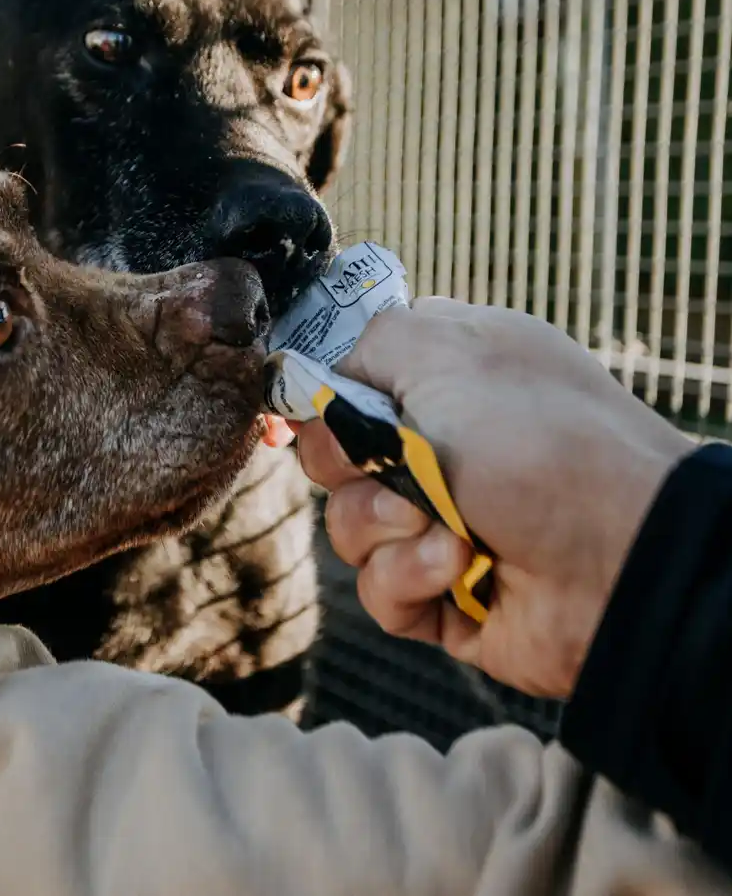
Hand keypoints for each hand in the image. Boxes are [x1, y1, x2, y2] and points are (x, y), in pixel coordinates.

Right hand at [295, 298, 693, 699]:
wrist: (621, 556)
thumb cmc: (541, 441)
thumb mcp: (448, 350)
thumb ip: (365, 342)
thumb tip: (315, 379)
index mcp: (446, 379)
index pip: (348, 382)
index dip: (323, 398)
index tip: (319, 408)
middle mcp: (440, 448)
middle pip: (332, 457)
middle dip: (350, 464)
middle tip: (399, 465)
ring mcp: (438, 523)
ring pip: (348, 528)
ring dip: (387, 526)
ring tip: (451, 526)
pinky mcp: (439, 594)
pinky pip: (378, 590)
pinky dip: (411, 576)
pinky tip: (460, 565)